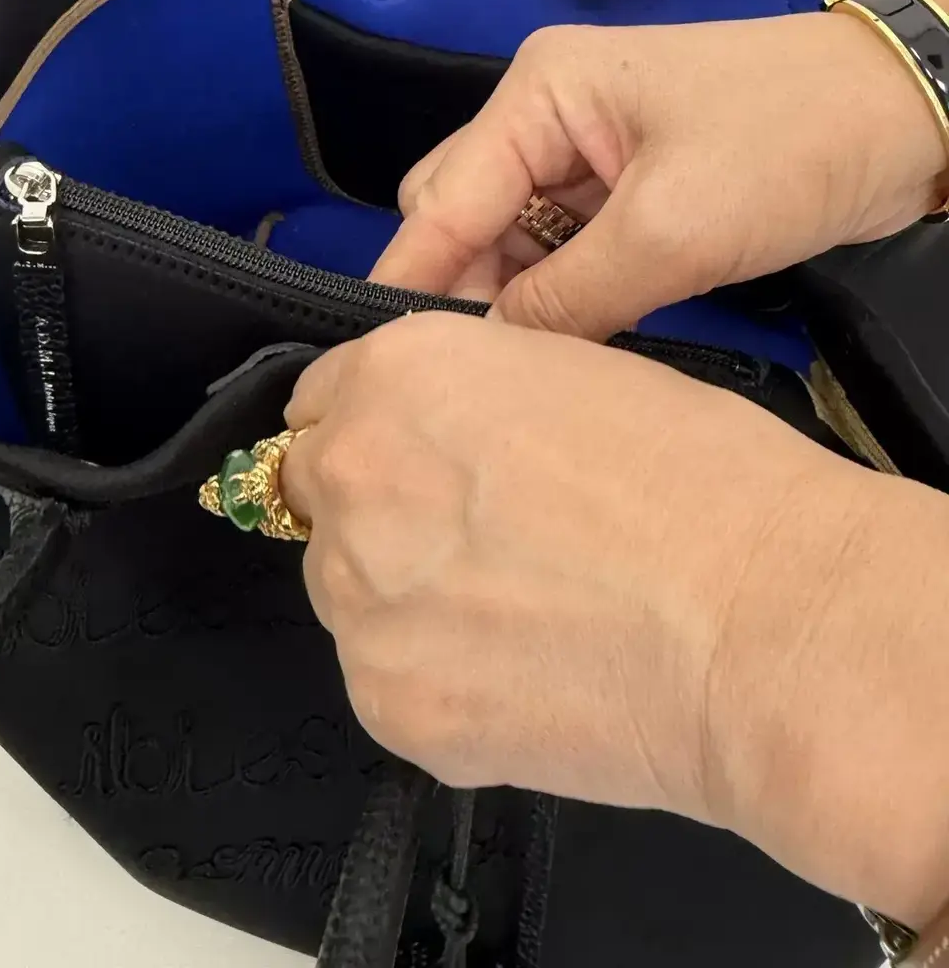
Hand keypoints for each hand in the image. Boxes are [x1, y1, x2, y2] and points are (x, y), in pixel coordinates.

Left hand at [281, 313, 948, 925]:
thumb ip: (463, 399)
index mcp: (395, 377)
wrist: (763, 627)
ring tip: (509, 616)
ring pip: (346, 591)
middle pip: (320, 495)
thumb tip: (433, 436)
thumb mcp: (566, 376)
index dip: (371, 427)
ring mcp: (358, 602)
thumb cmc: (701, 479)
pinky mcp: (388, 706)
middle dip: (375, 510)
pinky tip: (520, 674)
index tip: (408, 457)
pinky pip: (386, 677)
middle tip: (470, 542)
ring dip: (398, 595)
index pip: (321, 401)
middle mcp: (351, 479)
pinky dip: (433, 675)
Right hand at [370, 0, 948, 335]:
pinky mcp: (620, 191)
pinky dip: (553, 295)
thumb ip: (568, 297)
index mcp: (539, 96)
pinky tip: (561, 341)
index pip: (444, 199)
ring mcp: (583, 156)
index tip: (384, 357)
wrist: (907, 115)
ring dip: (511, 298)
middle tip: (472, 370)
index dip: (413, 279)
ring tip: (516, 367)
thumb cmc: (791, 145)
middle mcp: (544, 119)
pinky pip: (557, 251)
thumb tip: (493, 353)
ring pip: (507, 239)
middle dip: (461, 288)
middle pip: (460, 215)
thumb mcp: (671, 229)